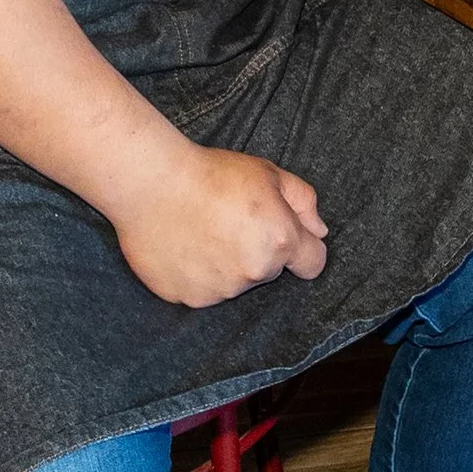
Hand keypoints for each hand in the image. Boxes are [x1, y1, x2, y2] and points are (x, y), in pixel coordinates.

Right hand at [112, 146, 328, 307]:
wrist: (153, 185)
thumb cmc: (212, 174)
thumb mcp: (269, 173)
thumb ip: (304, 202)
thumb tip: (319, 231)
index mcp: (281, 241)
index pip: (313, 263)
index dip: (304, 250)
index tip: (288, 239)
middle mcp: (254, 272)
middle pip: (270, 270)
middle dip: (259, 250)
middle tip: (232, 221)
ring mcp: (219, 290)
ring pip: (235, 282)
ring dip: (227, 264)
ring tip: (203, 231)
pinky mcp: (188, 299)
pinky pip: (202, 290)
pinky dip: (197, 274)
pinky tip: (184, 246)